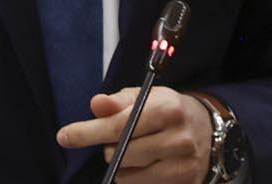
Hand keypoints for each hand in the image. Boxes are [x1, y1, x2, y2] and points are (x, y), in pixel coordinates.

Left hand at [55, 86, 211, 182]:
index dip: (88, 132)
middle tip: (116, 139)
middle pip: (121, 154)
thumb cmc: (168, 111)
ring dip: (120, 165)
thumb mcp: (146, 96)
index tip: (64, 136)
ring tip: (133, 150)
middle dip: (109, 147)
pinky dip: (132, 177)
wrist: (207, 131)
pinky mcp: (184, 183)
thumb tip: (95, 105)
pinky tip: (143, 165)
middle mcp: (178, 139)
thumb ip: (117, 102)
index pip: (119, 125)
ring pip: (128, 175)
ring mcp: (182, 166)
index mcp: (168, 110)